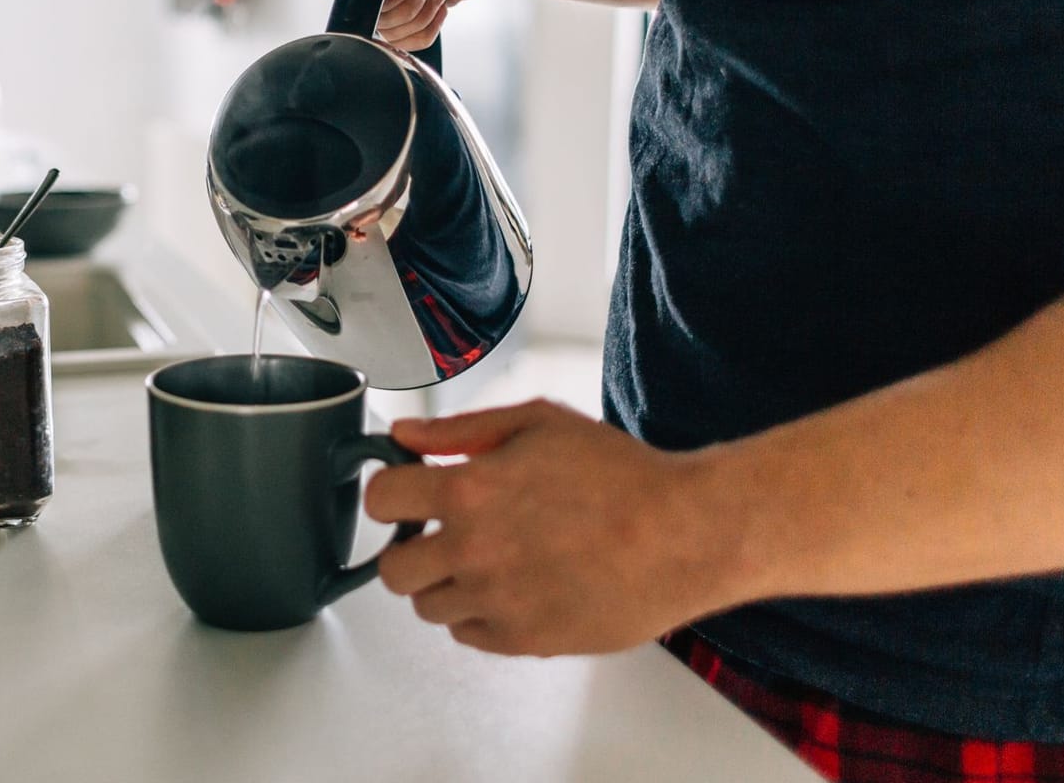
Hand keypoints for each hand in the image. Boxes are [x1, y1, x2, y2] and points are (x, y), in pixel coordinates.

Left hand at [363, 399, 750, 656]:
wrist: (684, 534)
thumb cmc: (621, 475)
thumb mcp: (539, 423)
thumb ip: (460, 430)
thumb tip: (404, 436)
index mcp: (470, 491)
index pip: (379, 500)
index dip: (390, 493)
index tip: (407, 494)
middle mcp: (473, 551)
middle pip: (392, 570)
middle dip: (409, 548)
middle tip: (441, 535)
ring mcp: (497, 602)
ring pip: (428, 607)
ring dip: (445, 583)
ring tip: (489, 560)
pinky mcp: (524, 640)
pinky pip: (468, 635)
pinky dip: (479, 615)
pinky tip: (513, 587)